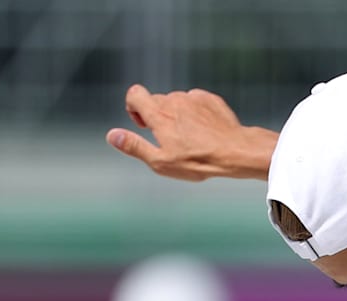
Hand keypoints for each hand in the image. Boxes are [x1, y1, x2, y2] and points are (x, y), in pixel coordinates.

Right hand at [106, 85, 272, 181]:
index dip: (133, 107)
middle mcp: (174, 100)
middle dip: (156, 116)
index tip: (143, 124)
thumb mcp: (161, 162)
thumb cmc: (198, 161)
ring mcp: (193, 98)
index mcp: (159, 114)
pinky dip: (195, 113)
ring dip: (177, 115)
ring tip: (191, 138)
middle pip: (156, 100)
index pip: (134, 93)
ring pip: (177, 101)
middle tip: (168, 138)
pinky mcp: (210, 99)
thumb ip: (134, 146)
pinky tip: (204, 131)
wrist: (235, 151)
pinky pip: (195, 101)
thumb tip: (112, 136)